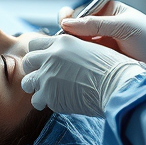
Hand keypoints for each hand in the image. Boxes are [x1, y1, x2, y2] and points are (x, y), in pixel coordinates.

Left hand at [20, 34, 145, 115]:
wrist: (119, 85)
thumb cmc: (113, 68)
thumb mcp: (91, 48)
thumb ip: (72, 50)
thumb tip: (65, 57)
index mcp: (62, 41)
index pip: (36, 43)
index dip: (39, 53)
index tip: (44, 61)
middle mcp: (51, 56)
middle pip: (27, 61)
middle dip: (33, 70)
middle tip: (44, 77)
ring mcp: (48, 75)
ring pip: (27, 81)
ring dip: (36, 87)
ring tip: (47, 92)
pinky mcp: (49, 95)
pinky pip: (36, 100)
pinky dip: (44, 103)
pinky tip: (56, 103)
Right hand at [59, 2, 145, 87]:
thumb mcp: (123, 26)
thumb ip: (95, 24)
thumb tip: (66, 23)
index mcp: (107, 12)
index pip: (80, 12)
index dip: (68, 17)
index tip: (63, 24)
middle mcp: (102, 28)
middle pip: (75, 30)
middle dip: (65, 36)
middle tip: (61, 44)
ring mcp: (101, 45)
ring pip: (77, 46)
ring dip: (70, 50)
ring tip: (65, 56)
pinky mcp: (103, 62)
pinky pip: (84, 59)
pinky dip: (77, 61)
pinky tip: (73, 65)